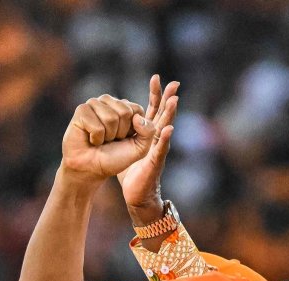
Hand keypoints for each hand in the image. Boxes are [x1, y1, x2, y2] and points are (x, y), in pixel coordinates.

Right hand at [60, 92, 169, 183]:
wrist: (92, 168)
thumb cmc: (114, 157)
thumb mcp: (139, 148)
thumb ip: (149, 132)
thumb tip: (137, 117)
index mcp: (124, 106)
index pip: (137, 110)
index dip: (133, 130)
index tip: (124, 138)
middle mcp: (109, 102)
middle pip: (125, 112)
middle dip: (120, 133)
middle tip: (110, 140)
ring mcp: (94, 103)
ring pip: (110, 118)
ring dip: (107, 136)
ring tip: (100, 139)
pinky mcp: (81, 110)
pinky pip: (96, 125)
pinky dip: (96, 138)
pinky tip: (91, 139)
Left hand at [118, 75, 179, 224]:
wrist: (136, 195)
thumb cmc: (131, 173)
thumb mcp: (124, 148)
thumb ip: (122, 134)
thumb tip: (113, 118)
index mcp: (146, 134)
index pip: (152, 109)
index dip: (155, 94)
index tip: (156, 78)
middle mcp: (155, 140)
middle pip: (163, 115)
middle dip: (168, 99)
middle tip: (174, 83)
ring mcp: (157, 151)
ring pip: (166, 128)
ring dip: (171, 115)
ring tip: (175, 100)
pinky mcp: (155, 163)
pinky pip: (161, 149)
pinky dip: (165, 139)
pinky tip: (168, 129)